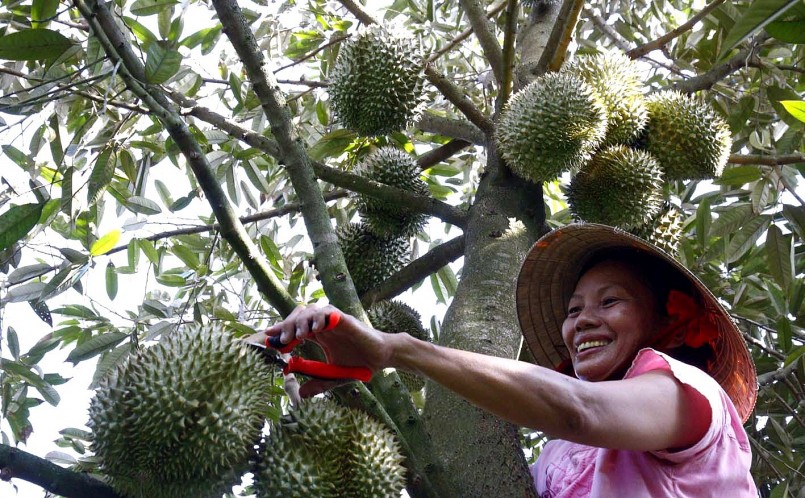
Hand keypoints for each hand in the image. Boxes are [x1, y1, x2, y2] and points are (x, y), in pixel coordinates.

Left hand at [264, 305, 392, 396]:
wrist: (380, 358)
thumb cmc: (358, 364)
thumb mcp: (333, 377)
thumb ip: (317, 383)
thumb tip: (300, 395)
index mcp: (318, 334)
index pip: (294, 327)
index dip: (280, 330)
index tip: (268, 338)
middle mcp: (323, 325)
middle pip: (298, 316)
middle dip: (286, 325)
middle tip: (280, 341)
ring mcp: (333, 321)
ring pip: (310, 311)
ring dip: (300, 321)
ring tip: (297, 337)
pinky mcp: (345, 320)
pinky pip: (329, 312)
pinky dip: (320, 317)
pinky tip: (315, 329)